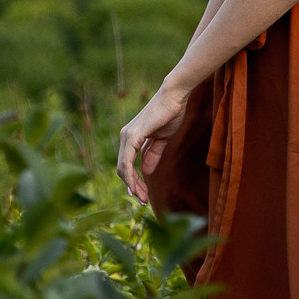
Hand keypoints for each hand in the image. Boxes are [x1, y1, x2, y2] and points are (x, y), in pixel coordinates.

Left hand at [116, 81, 189, 204]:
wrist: (175, 97)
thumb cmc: (169, 114)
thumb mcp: (161, 140)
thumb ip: (152, 154)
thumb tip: (147, 172)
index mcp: (131, 138)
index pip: (128, 165)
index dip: (135, 182)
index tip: (144, 196)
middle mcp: (125, 137)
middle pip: (123, 170)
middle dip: (133, 188)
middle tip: (144, 201)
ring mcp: (127, 136)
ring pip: (123, 168)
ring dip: (133, 186)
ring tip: (143, 198)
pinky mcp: (133, 135)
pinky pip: (127, 161)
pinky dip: (130, 176)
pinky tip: (136, 187)